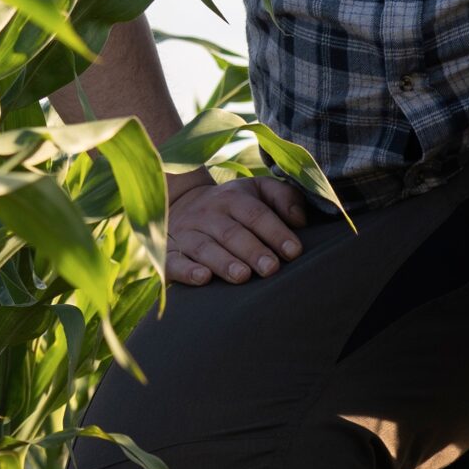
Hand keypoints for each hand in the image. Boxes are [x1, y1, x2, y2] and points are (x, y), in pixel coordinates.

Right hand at [165, 176, 309, 285]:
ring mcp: (186, 233)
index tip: (293, 251)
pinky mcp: (168, 252)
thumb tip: (300, 220)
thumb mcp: (256, 191)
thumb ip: (283, 197)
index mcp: (233, 199)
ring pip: (204, 247)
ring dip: (223, 261)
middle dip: (252, 250)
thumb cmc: (232, 204)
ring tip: (242, 276)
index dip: (275, 232)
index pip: (256, 214)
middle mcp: (208, 214)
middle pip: (231, 232)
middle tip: (271, 268)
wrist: (177, 202)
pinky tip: (202, 278)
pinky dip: (187, 270)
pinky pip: (174, 261)